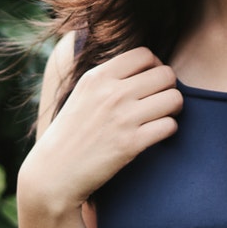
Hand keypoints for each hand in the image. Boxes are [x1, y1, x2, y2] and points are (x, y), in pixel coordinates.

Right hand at [20, 46, 182, 213]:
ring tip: (161, 117)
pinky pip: (170, 126)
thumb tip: (146, 66)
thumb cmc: (70, 134)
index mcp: (97, 77)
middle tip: (161, 101)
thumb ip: (110, 78)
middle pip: (165, 74)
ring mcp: (122, 118)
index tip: (150, 82)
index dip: (155, 66)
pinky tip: (156, 135)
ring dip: (173, 109)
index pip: (144, 54)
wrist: (53, 173)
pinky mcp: (131, 143)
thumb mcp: (83, 94)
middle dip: (168, 87)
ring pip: (173, 98)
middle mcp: (111, 93)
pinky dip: (168, 130)